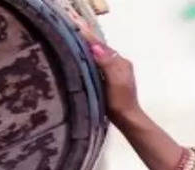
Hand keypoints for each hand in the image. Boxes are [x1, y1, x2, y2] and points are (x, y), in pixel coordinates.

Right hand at [63, 7, 141, 122]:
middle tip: (66, 29)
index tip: (72, 25)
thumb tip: (95, 47)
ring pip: (97, 55)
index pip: (101, 45)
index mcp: (121, 62)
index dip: (87, 36)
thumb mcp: (115, 82)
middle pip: (99, 48)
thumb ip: (107, 64)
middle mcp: (118, 63)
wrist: (127, 120)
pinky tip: (77, 58)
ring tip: (68, 40)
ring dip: (85, 48)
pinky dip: (87, 59)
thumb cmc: (120, 102)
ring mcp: (114, 71)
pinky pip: (96, 64)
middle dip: (85, 39)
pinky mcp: (109, 78)